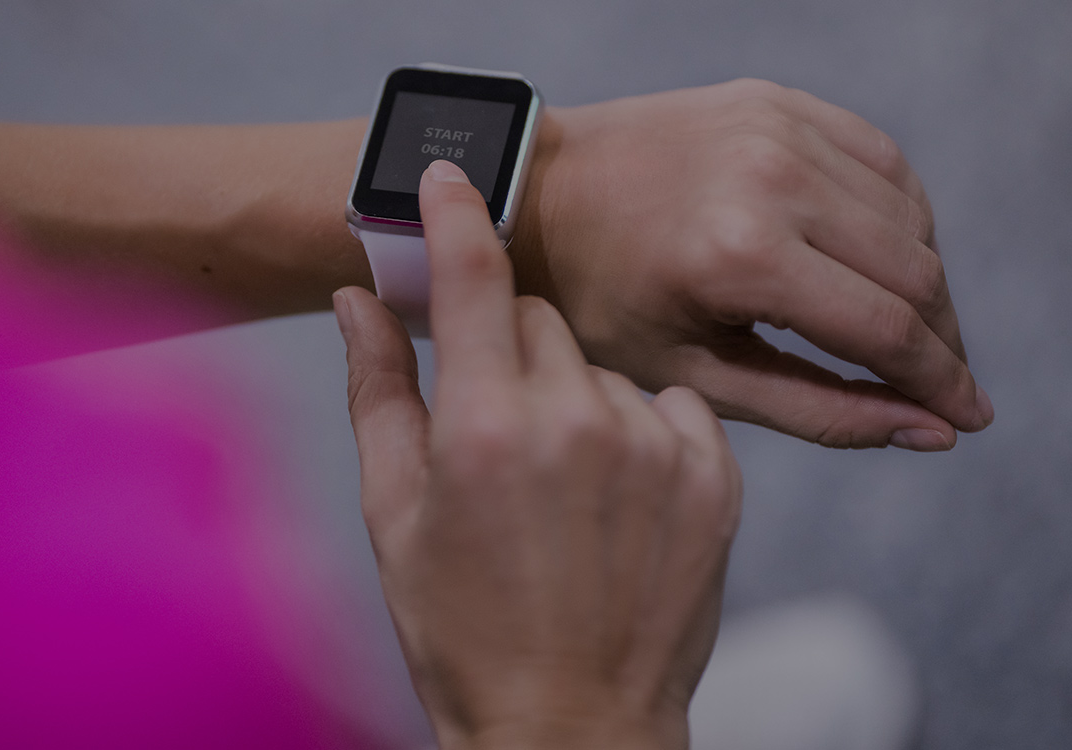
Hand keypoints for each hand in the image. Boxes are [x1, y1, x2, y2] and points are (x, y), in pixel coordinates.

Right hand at [333, 161, 741, 749]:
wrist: (571, 724)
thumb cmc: (464, 628)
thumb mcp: (395, 514)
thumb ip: (378, 391)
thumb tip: (355, 301)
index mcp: (485, 427)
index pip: (470, 279)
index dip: (454, 216)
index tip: (449, 173)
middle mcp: (577, 423)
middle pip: (542, 320)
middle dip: (513, 351)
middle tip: (500, 432)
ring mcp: (656, 448)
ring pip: (607, 365)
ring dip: (579, 398)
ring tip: (564, 489)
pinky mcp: (716, 477)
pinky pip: (670, 404)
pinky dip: (642, 431)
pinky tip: (618, 498)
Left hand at [514, 79, 993, 450]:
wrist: (534, 196)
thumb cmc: (598, 301)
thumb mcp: (695, 376)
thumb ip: (819, 408)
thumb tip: (929, 431)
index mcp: (740, 255)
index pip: (887, 329)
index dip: (942, 382)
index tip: (972, 419)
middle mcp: (772, 178)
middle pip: (915, 272)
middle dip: (942, 340)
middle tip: (944, 387)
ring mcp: (778, 128)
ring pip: (910, 215)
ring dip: (925, 281)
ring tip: (908, 333)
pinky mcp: (778, 102)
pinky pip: (879, 160)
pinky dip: (899, 215)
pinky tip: (884, 258)